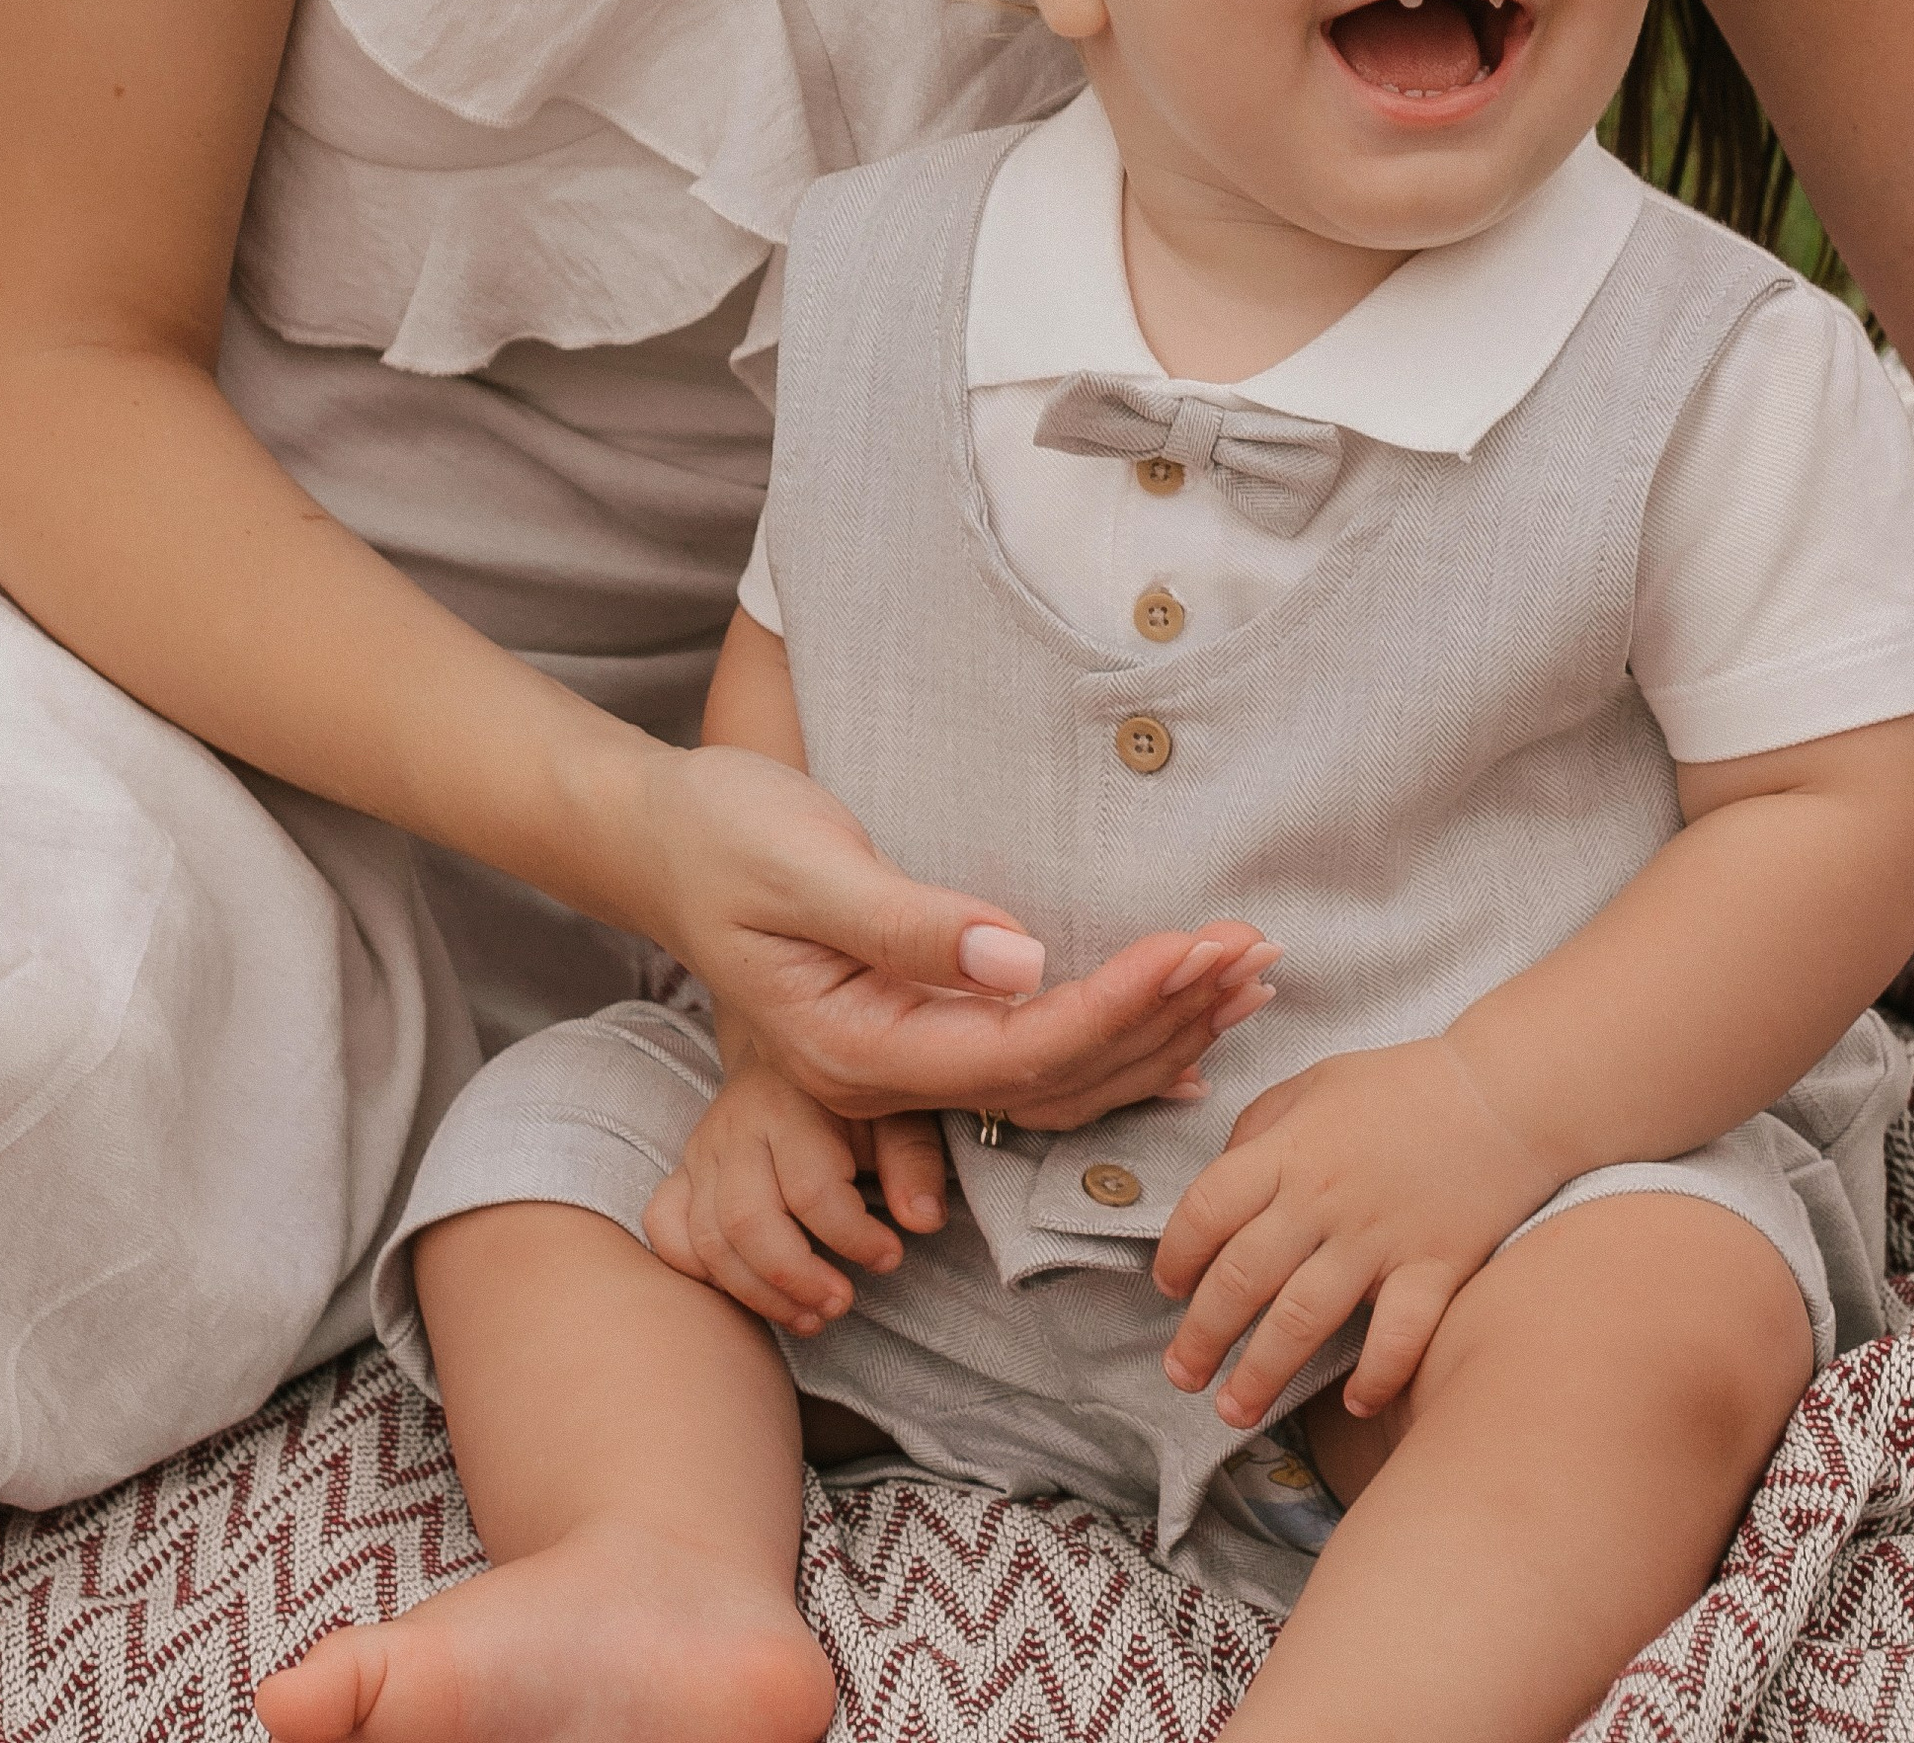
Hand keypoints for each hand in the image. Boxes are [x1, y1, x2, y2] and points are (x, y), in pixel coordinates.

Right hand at [634, 740, 1276, 1126]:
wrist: (661, 840)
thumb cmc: (721, 836)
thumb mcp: (802, 865)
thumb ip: (907, 922)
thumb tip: (1021, 959)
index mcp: (857, 1048)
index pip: (1021, 1048)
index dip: (1116, 1003)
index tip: (1192, 947)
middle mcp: (888, 1075)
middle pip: (1058, 1074)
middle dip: (1165, 1016)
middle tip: (1253, 953)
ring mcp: (905, 1061)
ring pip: (1058, 1078)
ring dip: (1159, 1032)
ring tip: (1245, 979)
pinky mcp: (920, 1029)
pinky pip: (1036, 1060)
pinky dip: (1118, 1039)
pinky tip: (1181, 1030)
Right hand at [644, 1059, 949, 1332]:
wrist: (792, 1053)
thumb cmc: (852, 1098)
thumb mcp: (896, 1113)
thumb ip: (913, 1160)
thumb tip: (923, 1220)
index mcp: (790, 1104)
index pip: (810, 1188)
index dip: (853, 1237)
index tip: (891, 1258)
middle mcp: (735, 1128)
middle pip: (747, 1221)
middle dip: (796, 1277)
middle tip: (840, 1303)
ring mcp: (701, 1152)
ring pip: (707, 1238)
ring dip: (757, 1293)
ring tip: (809, 1316)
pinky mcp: (682, 1173)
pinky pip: (667, 1230)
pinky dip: (697, 1271)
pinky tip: (747, 1292)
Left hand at [1154, 1038, 1559, 1431]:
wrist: (1506, 1091)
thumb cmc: (1404, 1085)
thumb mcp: (1315, 1083)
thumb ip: (1261, 1127)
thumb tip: (1222, 1174)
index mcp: (1289, 1149)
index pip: (1208, 1209)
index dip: (1177, 1255)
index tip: (1168, 1288)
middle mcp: (1323, 1198)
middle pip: (1243, 1277)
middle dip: (1202, 1335)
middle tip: (1180, 1375)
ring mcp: (1380, 1237)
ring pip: (1302, 1318)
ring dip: (1261, 1372)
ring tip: (1233, 1410)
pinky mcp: (1434, 1266)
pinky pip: (1399, 1335)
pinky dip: (1376, 1375)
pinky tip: (1353, 1402)